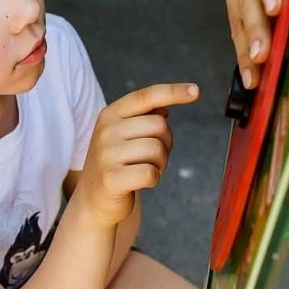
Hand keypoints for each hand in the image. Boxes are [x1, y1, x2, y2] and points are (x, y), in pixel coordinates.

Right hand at [74, 82, 199, 226]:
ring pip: (157, 149)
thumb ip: (143, 118)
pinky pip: (151, 173)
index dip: (173, 92)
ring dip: (160, 163)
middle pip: (159, 125)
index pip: (146, 97)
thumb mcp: (124, 135)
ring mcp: (106, 154)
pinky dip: (154, 179)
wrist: (93, 198)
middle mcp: (106, 131)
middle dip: (166, 142)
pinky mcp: (111, 179)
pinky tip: (140, 182)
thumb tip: (165, 106)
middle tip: (153, 157)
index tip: (196, 91)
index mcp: (110, 115)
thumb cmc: (117, 163)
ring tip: (146, 168)